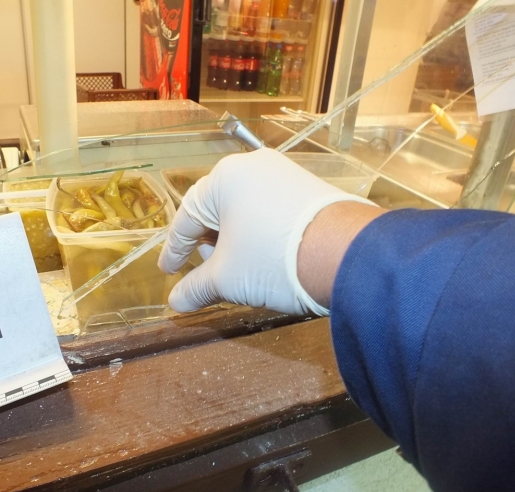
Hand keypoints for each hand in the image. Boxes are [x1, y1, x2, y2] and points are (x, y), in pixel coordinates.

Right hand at [158, 148, 377, 315]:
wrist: (346, 255)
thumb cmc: (272, 260)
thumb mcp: (227, 278)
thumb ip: (196, 288)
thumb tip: (175, 303)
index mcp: (223, 178)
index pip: (187, 217)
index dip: (175, 250)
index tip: (169, 272)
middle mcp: (252, 166)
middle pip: (216, 209)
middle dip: (207, 243)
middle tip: (206, 269)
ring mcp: (284, 173)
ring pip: (245, 209)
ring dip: (234, 239)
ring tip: (236, 266)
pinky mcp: (308, 187)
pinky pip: (270, 208)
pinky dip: (259, 232)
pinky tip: (264, 256)